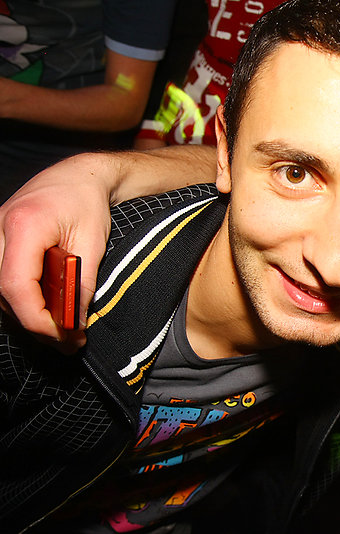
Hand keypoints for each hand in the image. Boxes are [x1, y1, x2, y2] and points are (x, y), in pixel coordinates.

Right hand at [0, 153, 115, 351]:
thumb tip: (74, 321)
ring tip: (66, 332)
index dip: (36, 318)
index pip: (16, 284)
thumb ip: (81, 282)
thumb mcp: (93, 242)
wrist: (78, 176)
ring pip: (0, 291)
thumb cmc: (87, 202)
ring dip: (30, 316)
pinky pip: (5, 281)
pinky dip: (25, 301)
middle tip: (70, 342)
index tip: (62, 335)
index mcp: (24, 225)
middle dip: (36, 324)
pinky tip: (50, 313)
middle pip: (4, 293)